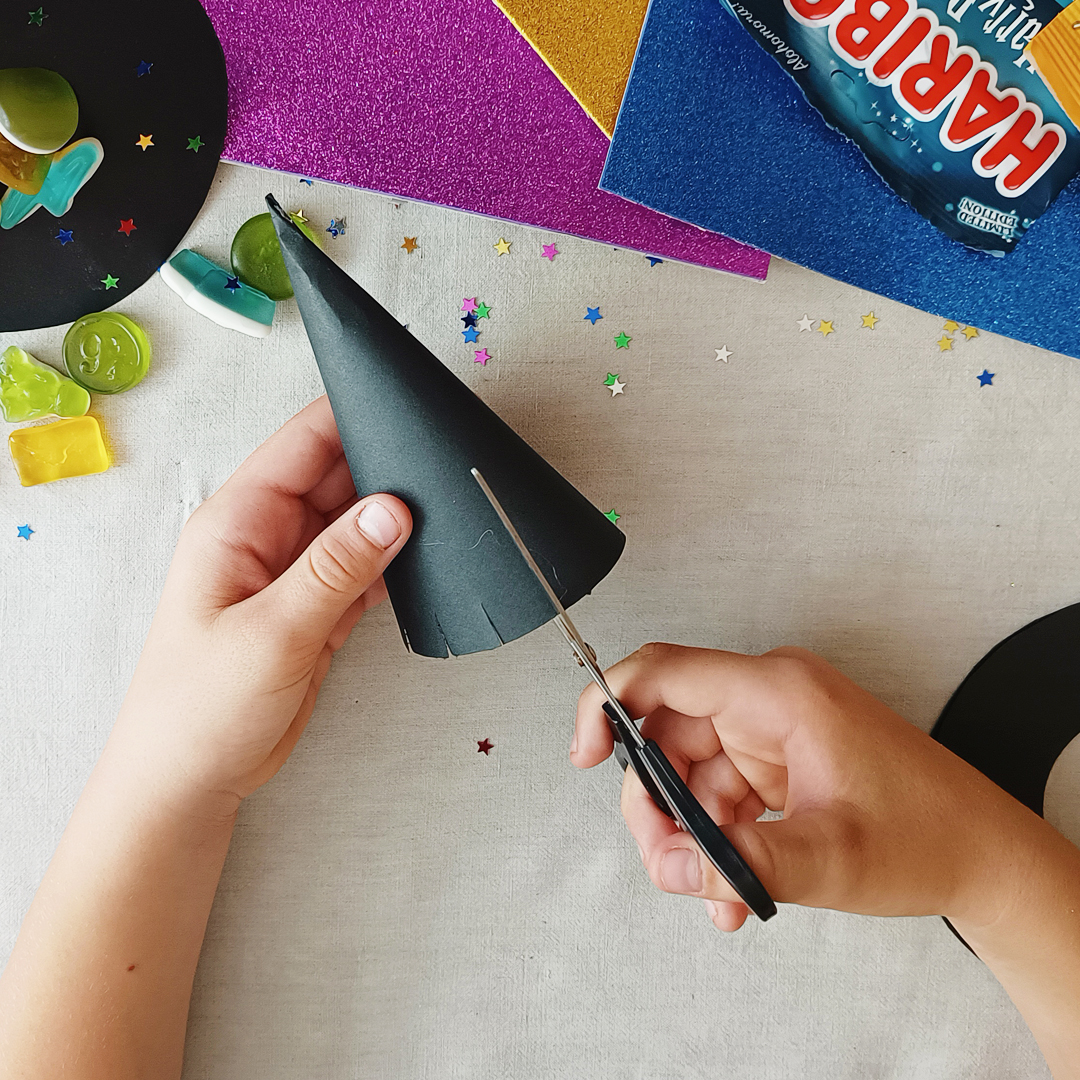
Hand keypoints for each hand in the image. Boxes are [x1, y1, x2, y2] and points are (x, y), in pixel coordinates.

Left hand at [109, 396, 411, 814]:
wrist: (190, 780)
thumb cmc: (199, 707)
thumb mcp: (272, 633)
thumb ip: (335, 568)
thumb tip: (393, 509)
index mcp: (240, 521)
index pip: (304, 443)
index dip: (355, 417)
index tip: (411, 410)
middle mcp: (268, 536)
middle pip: (339, 477)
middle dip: (389, 468)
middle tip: (447, 469)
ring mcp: (294, 572)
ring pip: (357, 523)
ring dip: (397, 520)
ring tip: (449, 513)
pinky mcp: (316, 608)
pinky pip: (364, 569)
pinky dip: (394, 566)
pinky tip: (426, 563)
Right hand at [571, 643, 1036, 932]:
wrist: (981, 855)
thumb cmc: (929, 834)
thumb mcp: (833, 857)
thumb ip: (749, 863)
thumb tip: (681, 863)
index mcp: (779, 693)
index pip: (664, 671)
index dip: (608, 704)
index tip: (584, 753)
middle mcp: (769, 700)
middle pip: (666, 732)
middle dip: (655, 802)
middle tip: (669, 862)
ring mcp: (772, 732)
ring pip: (686, 771)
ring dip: (686, 833)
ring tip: (711, 889)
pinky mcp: (777, 764)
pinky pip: (718, 796)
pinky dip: (715, 841)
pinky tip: (732, 888)